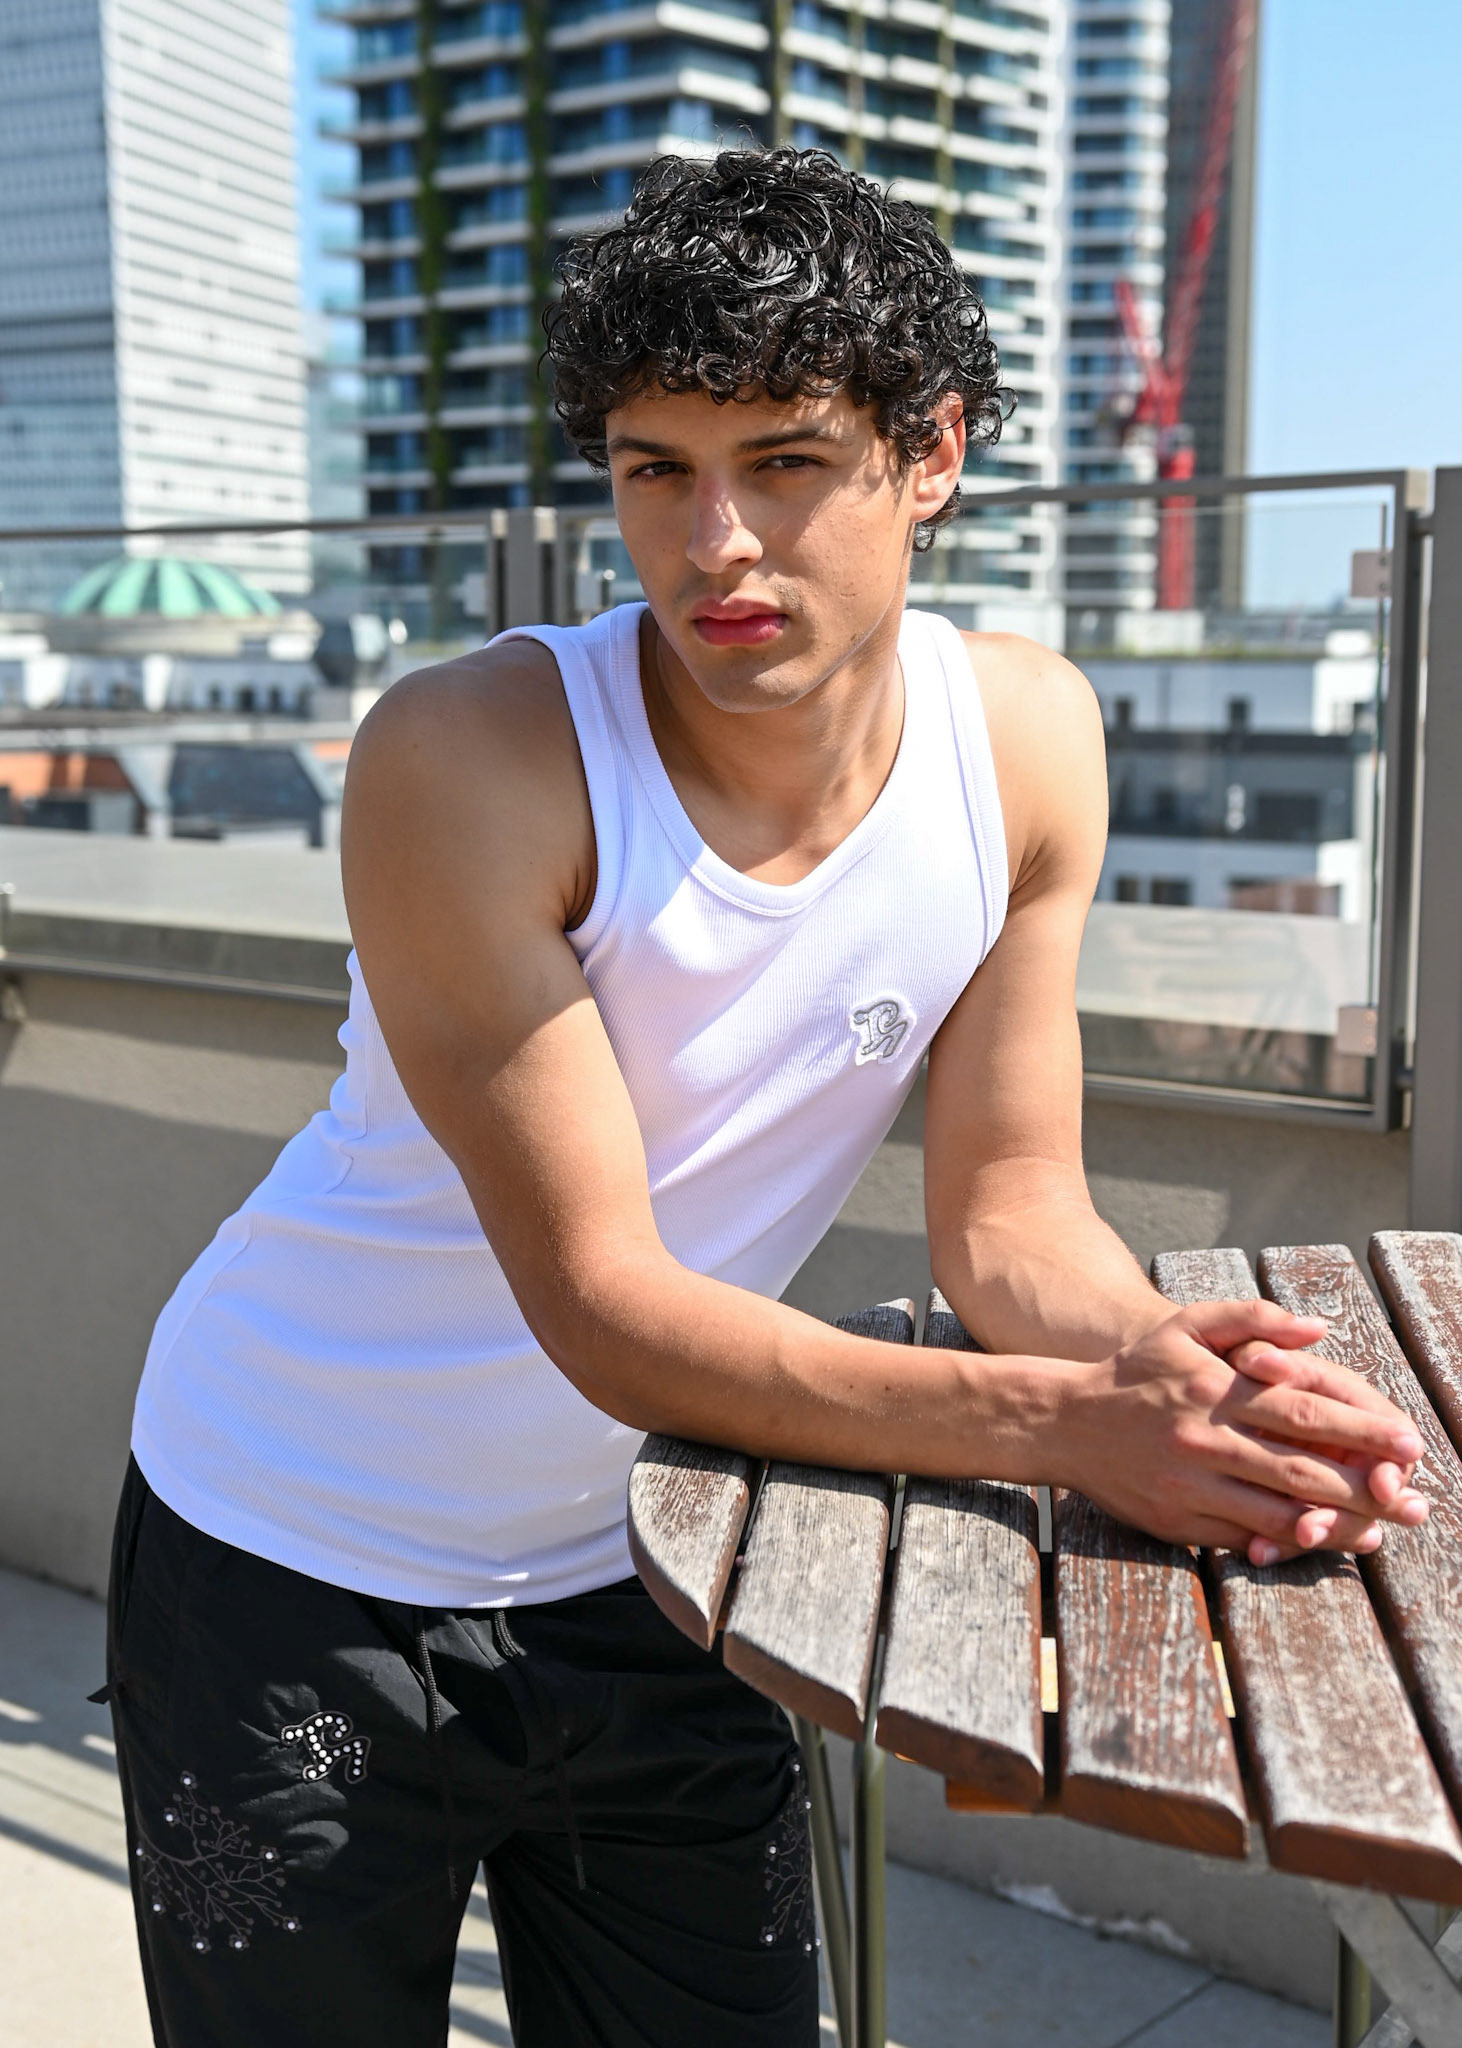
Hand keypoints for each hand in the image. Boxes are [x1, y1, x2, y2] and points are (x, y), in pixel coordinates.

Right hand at [1057, 1299, 1428, 1566]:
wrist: (1062, 1421)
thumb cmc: (1135, 1373)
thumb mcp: (1186, 1327)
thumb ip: (1252, 1320)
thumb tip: (1318, 1329)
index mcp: (1215, 1388)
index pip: (1304, 1413)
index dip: (1362, 1430)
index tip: (1409, 1443)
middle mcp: (1205, 1438)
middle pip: (1301, 1470)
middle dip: (1366, 1488)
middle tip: (1415, 1501)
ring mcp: (1190, 1484)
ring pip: (1277, 1514)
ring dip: (1336, 1527)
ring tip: (1382, 1531)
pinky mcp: (1176, 1520)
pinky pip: (1241, 1538)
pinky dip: (1285, 1544)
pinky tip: (1319, 1543)